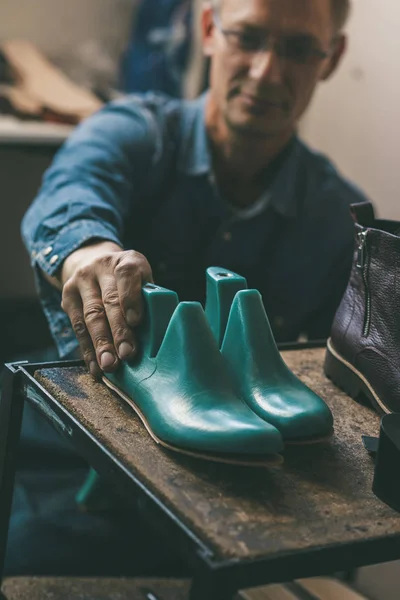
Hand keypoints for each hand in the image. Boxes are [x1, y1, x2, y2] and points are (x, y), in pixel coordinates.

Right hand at [60, 241, 152, 377]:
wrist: (94, 263)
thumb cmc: (130, 281)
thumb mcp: (143, 280)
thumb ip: (149, 301)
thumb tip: (157, 336)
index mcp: (126, 261)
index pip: (127, 274)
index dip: (131, 298)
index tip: (136, 321)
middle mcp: (101, 267)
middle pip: (108, 301)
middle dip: (118, 331)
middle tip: (127, 354)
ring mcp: (81, 281)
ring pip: (90, 316)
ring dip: (100, 344)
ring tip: (109, 365)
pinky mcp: (67, 298)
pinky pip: (77, 327)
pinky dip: (88, 350)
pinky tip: (96, 366)